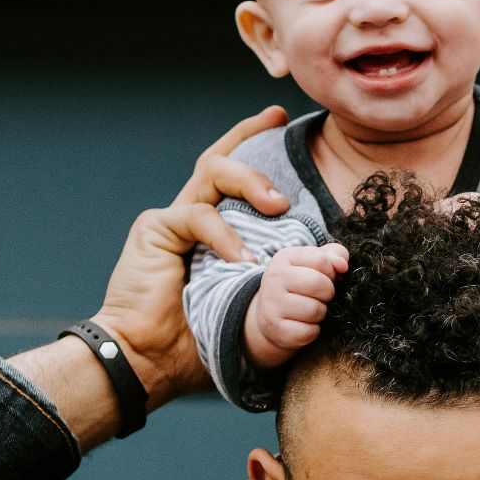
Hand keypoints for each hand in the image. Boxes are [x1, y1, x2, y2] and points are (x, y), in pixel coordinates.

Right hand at [90, 106, 292, 408]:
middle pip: (221, 162)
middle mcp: (190, 218)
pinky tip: (240, 259)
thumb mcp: (253, 306)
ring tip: (276, 207)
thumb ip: (280, 281)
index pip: (232, 177)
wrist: (147, 362)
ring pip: (211, 173)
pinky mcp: (155, 230)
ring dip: (248, 181)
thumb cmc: (198, 344)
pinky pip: (197, 217)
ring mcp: (171, 221)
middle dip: (252, 144)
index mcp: (212, 232)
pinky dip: (223, 235)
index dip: (252, 142)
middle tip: (283, 163)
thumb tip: (332, 269)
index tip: (279, 117)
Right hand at [243, 243, 349, 368]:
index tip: (326, 278)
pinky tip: (304, 325)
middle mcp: (274, 278)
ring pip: (315, 310)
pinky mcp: (275, 329)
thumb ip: (333, 255)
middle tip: (320, 297)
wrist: (270, 316)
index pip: (321, 260)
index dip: (331, 272)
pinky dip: (313, 331)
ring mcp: (271, 304)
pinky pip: (308, 332)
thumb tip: (342, 265)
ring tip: (311, 311)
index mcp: (285, 258)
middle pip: (319, 285)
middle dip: (328, 294)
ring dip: (320, 314)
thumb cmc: (300, 285)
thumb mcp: (313, 263)